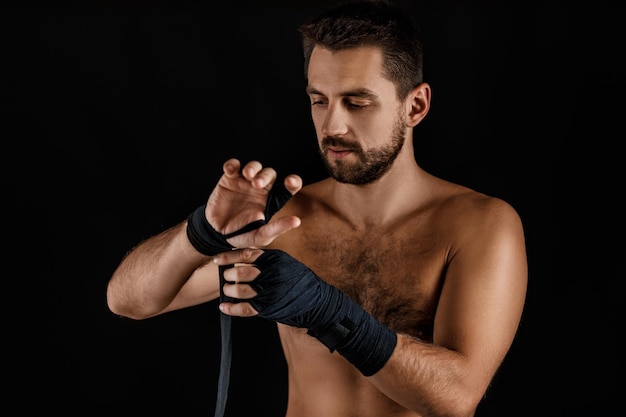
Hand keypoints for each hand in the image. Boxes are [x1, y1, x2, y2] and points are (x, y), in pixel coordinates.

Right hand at [206, 159, 301, 247]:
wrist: (217, 233)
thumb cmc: (242, 235)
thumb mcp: (260, 236)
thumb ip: (277, 228)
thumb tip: (296, 221)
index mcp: (272, 200)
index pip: (288, 188)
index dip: (293, 182)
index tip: (290, 182)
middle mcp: (261, 189)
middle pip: (269, 174)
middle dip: (265, 176)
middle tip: (257, 184)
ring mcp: (245, 182)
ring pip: (254, 166)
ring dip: (252, 167)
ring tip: (247, 175)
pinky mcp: (229, 179)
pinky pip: (233, 166)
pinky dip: (232, 165)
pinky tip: (230, 171)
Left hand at [214, 248, 396, 376]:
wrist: (318, 302)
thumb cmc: (300, 281)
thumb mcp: (287, 263)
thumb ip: (268, 259)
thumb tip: (245, 255)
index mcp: (276, 259)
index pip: (247, 254)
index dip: (229, 256)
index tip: (218, 258)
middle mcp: (272, 274)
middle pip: (241, 271)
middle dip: (229, 273)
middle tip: (225, 275)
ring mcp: (270, 292)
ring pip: (240, 290)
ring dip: (229, 290)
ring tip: (226, 289)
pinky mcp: (269, 309)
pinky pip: (245, 308)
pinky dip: (232, 308)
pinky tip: (224, 306)